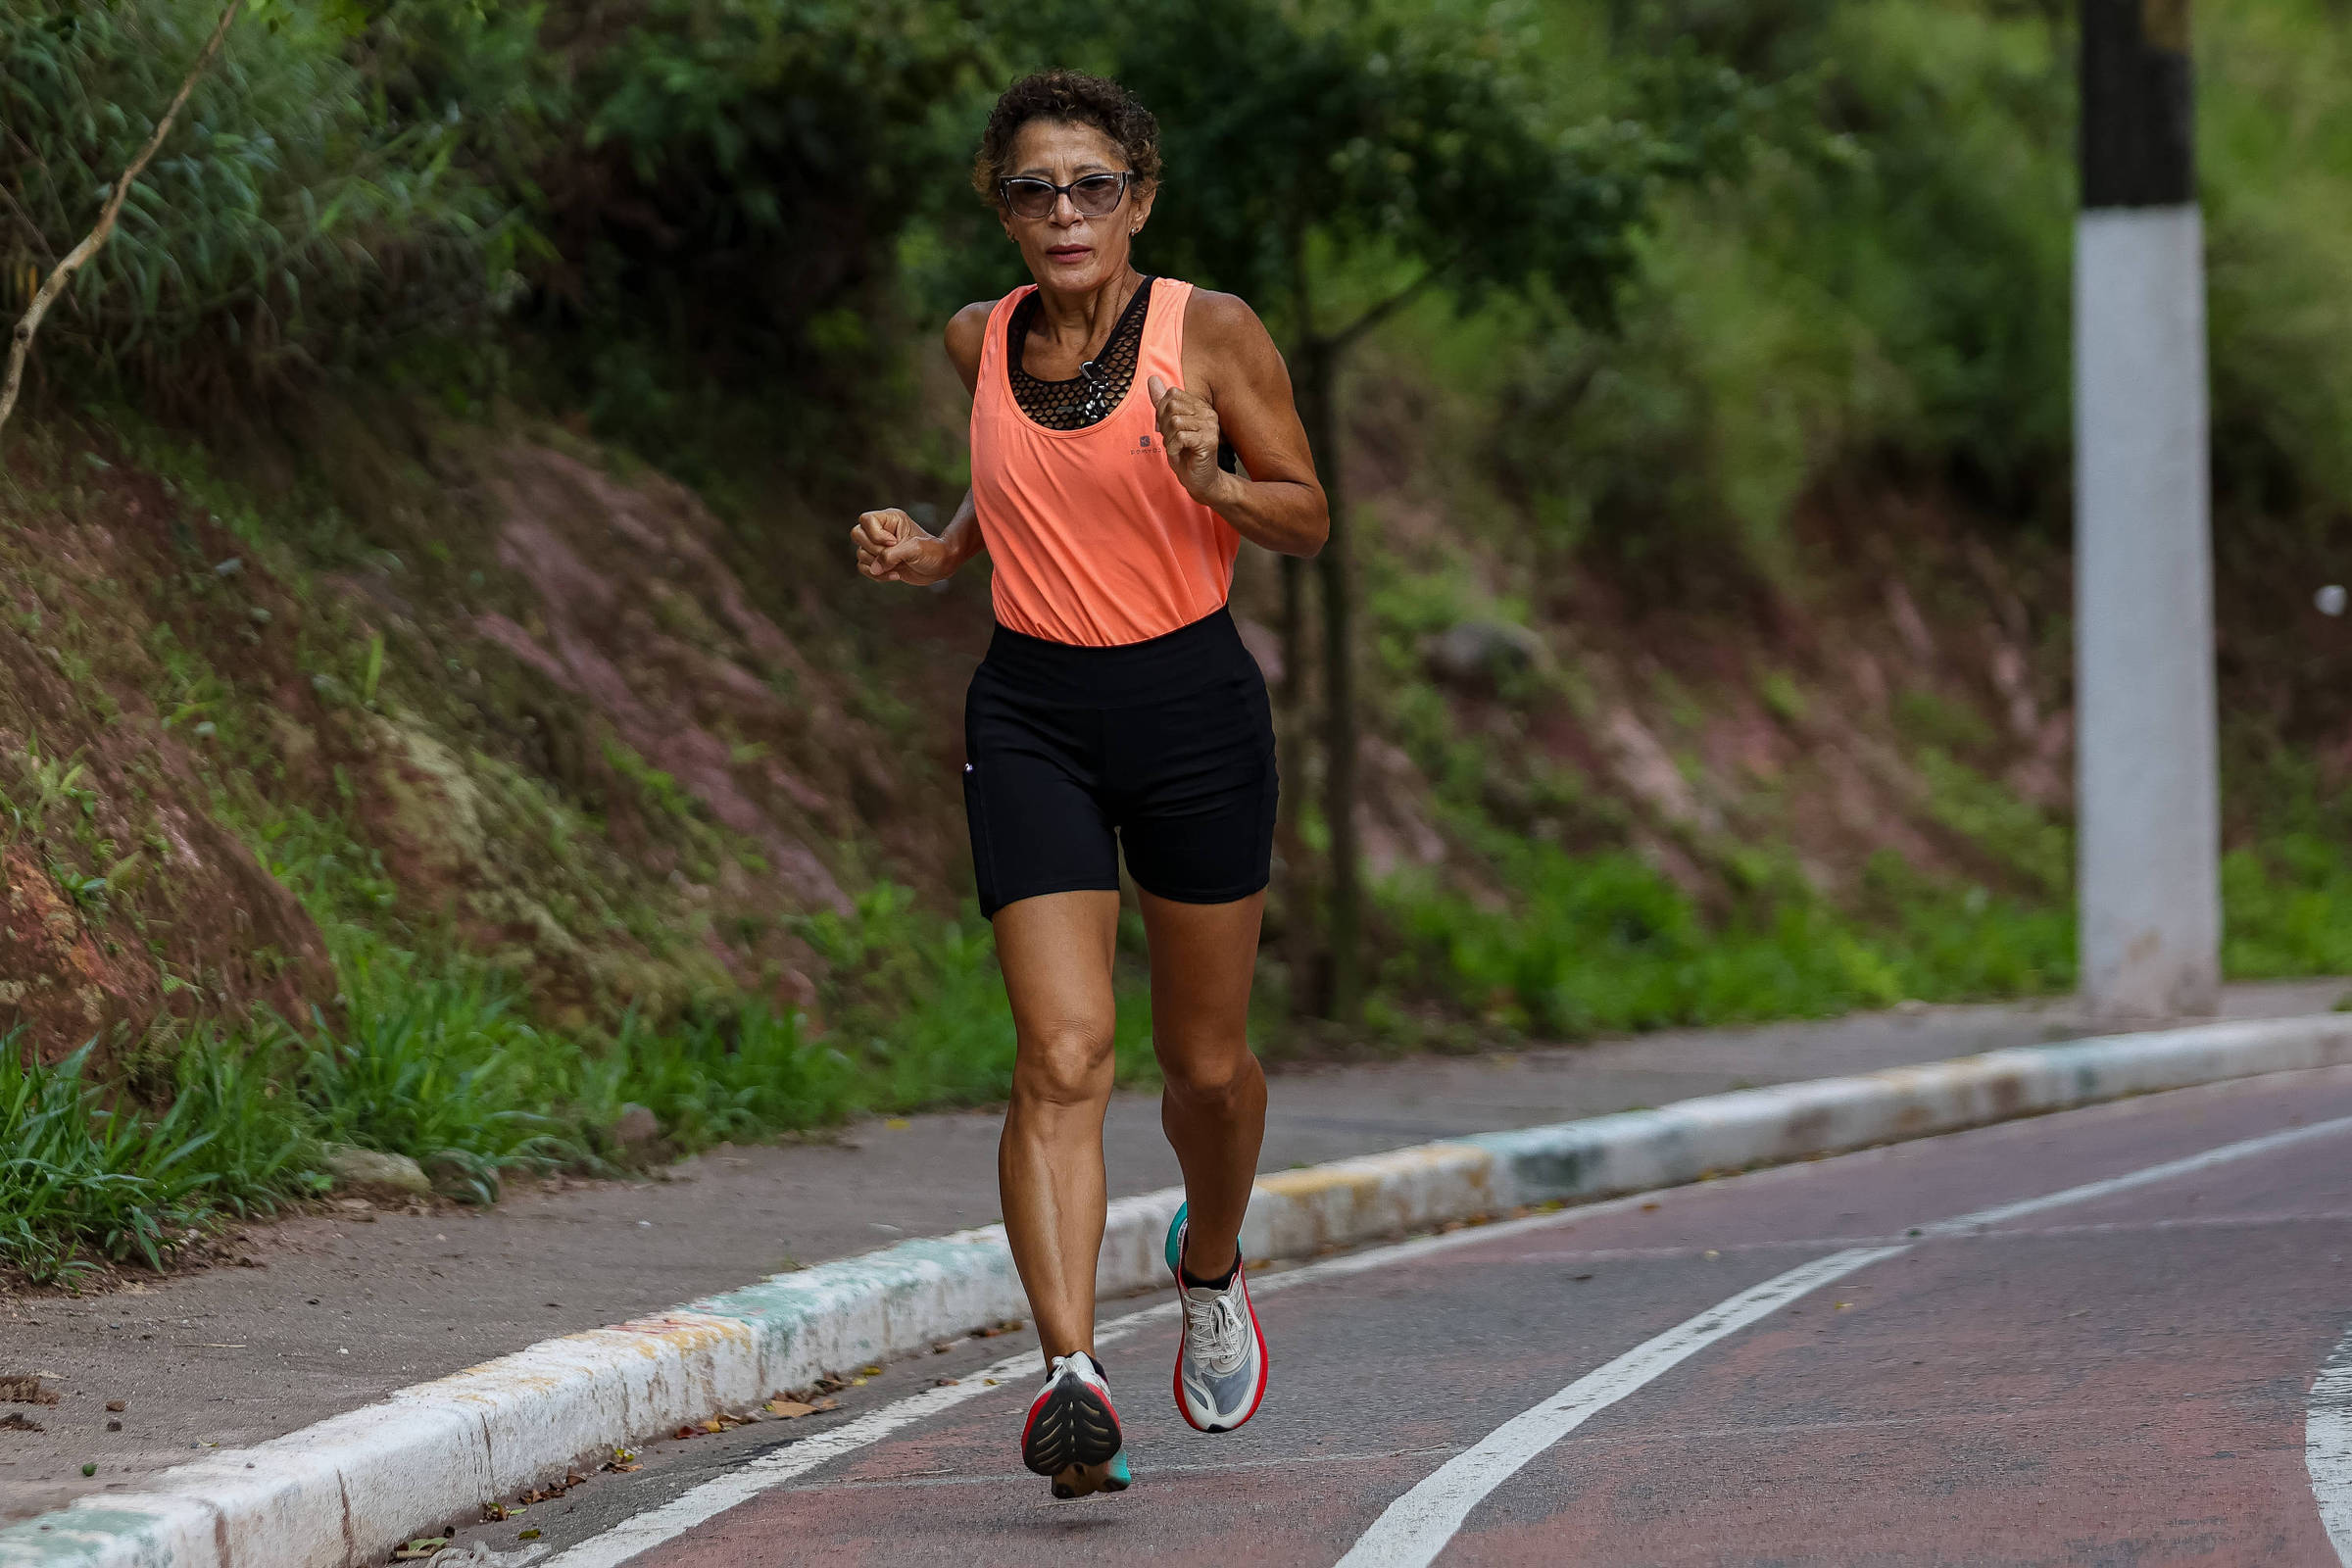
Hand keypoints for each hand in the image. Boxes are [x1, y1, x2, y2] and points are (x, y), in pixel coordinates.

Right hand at [851, 507, 951, 585]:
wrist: (940, 567)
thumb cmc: (932, 552)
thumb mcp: (914, 550)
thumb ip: (891, 556)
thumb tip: (874, 568)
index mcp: (890, 519)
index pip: (866, 520)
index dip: (875, 534)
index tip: (893, 543)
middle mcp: (881, 530)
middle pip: (857, 535)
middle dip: (875, 551)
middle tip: (895, 556)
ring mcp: (878, 546)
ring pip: (860, 553)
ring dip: (878, 565)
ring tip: (898, 567)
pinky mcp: (878, 561)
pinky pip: (863, 567)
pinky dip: (877, 575)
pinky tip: (895, 575)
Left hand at [1147, 375, 1223, 502]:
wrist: (1201, 480)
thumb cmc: (1186, 455)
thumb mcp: (1169, 427)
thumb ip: (1162, 403)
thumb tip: (1153, 379)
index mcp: (1200, 406)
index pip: (1172, 394)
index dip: (1163, 412)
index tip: (1168, 429)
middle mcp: (1208, 413)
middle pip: (1172, 407)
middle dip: (1165, 426)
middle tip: (1172, 441)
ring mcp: (1209, 426)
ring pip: (1175, 421)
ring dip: (1169, 439)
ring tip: (1177, 448)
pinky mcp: (1208, 441)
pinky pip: (1180, 436)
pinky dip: (1174, 448)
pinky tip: (1180, 453)